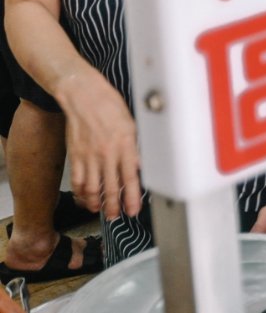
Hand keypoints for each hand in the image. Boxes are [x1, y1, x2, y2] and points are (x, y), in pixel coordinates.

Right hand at [58, 70, 141, 219]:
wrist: (85, 97)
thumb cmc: (111, 107)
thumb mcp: (132, 126)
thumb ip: (135, 148)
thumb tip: (140, 166)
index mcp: (125, 146)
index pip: (130, 179)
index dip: (132, 198)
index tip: (133, 210)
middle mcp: (107, 154)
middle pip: (110, 188)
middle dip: (113, 206)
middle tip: (116, 216)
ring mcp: (89, 156)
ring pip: (92, 188)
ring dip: (96, 203)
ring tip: (100, 211)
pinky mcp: (75, 155)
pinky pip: (77, 180)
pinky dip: (80, 192)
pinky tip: (84, 198)